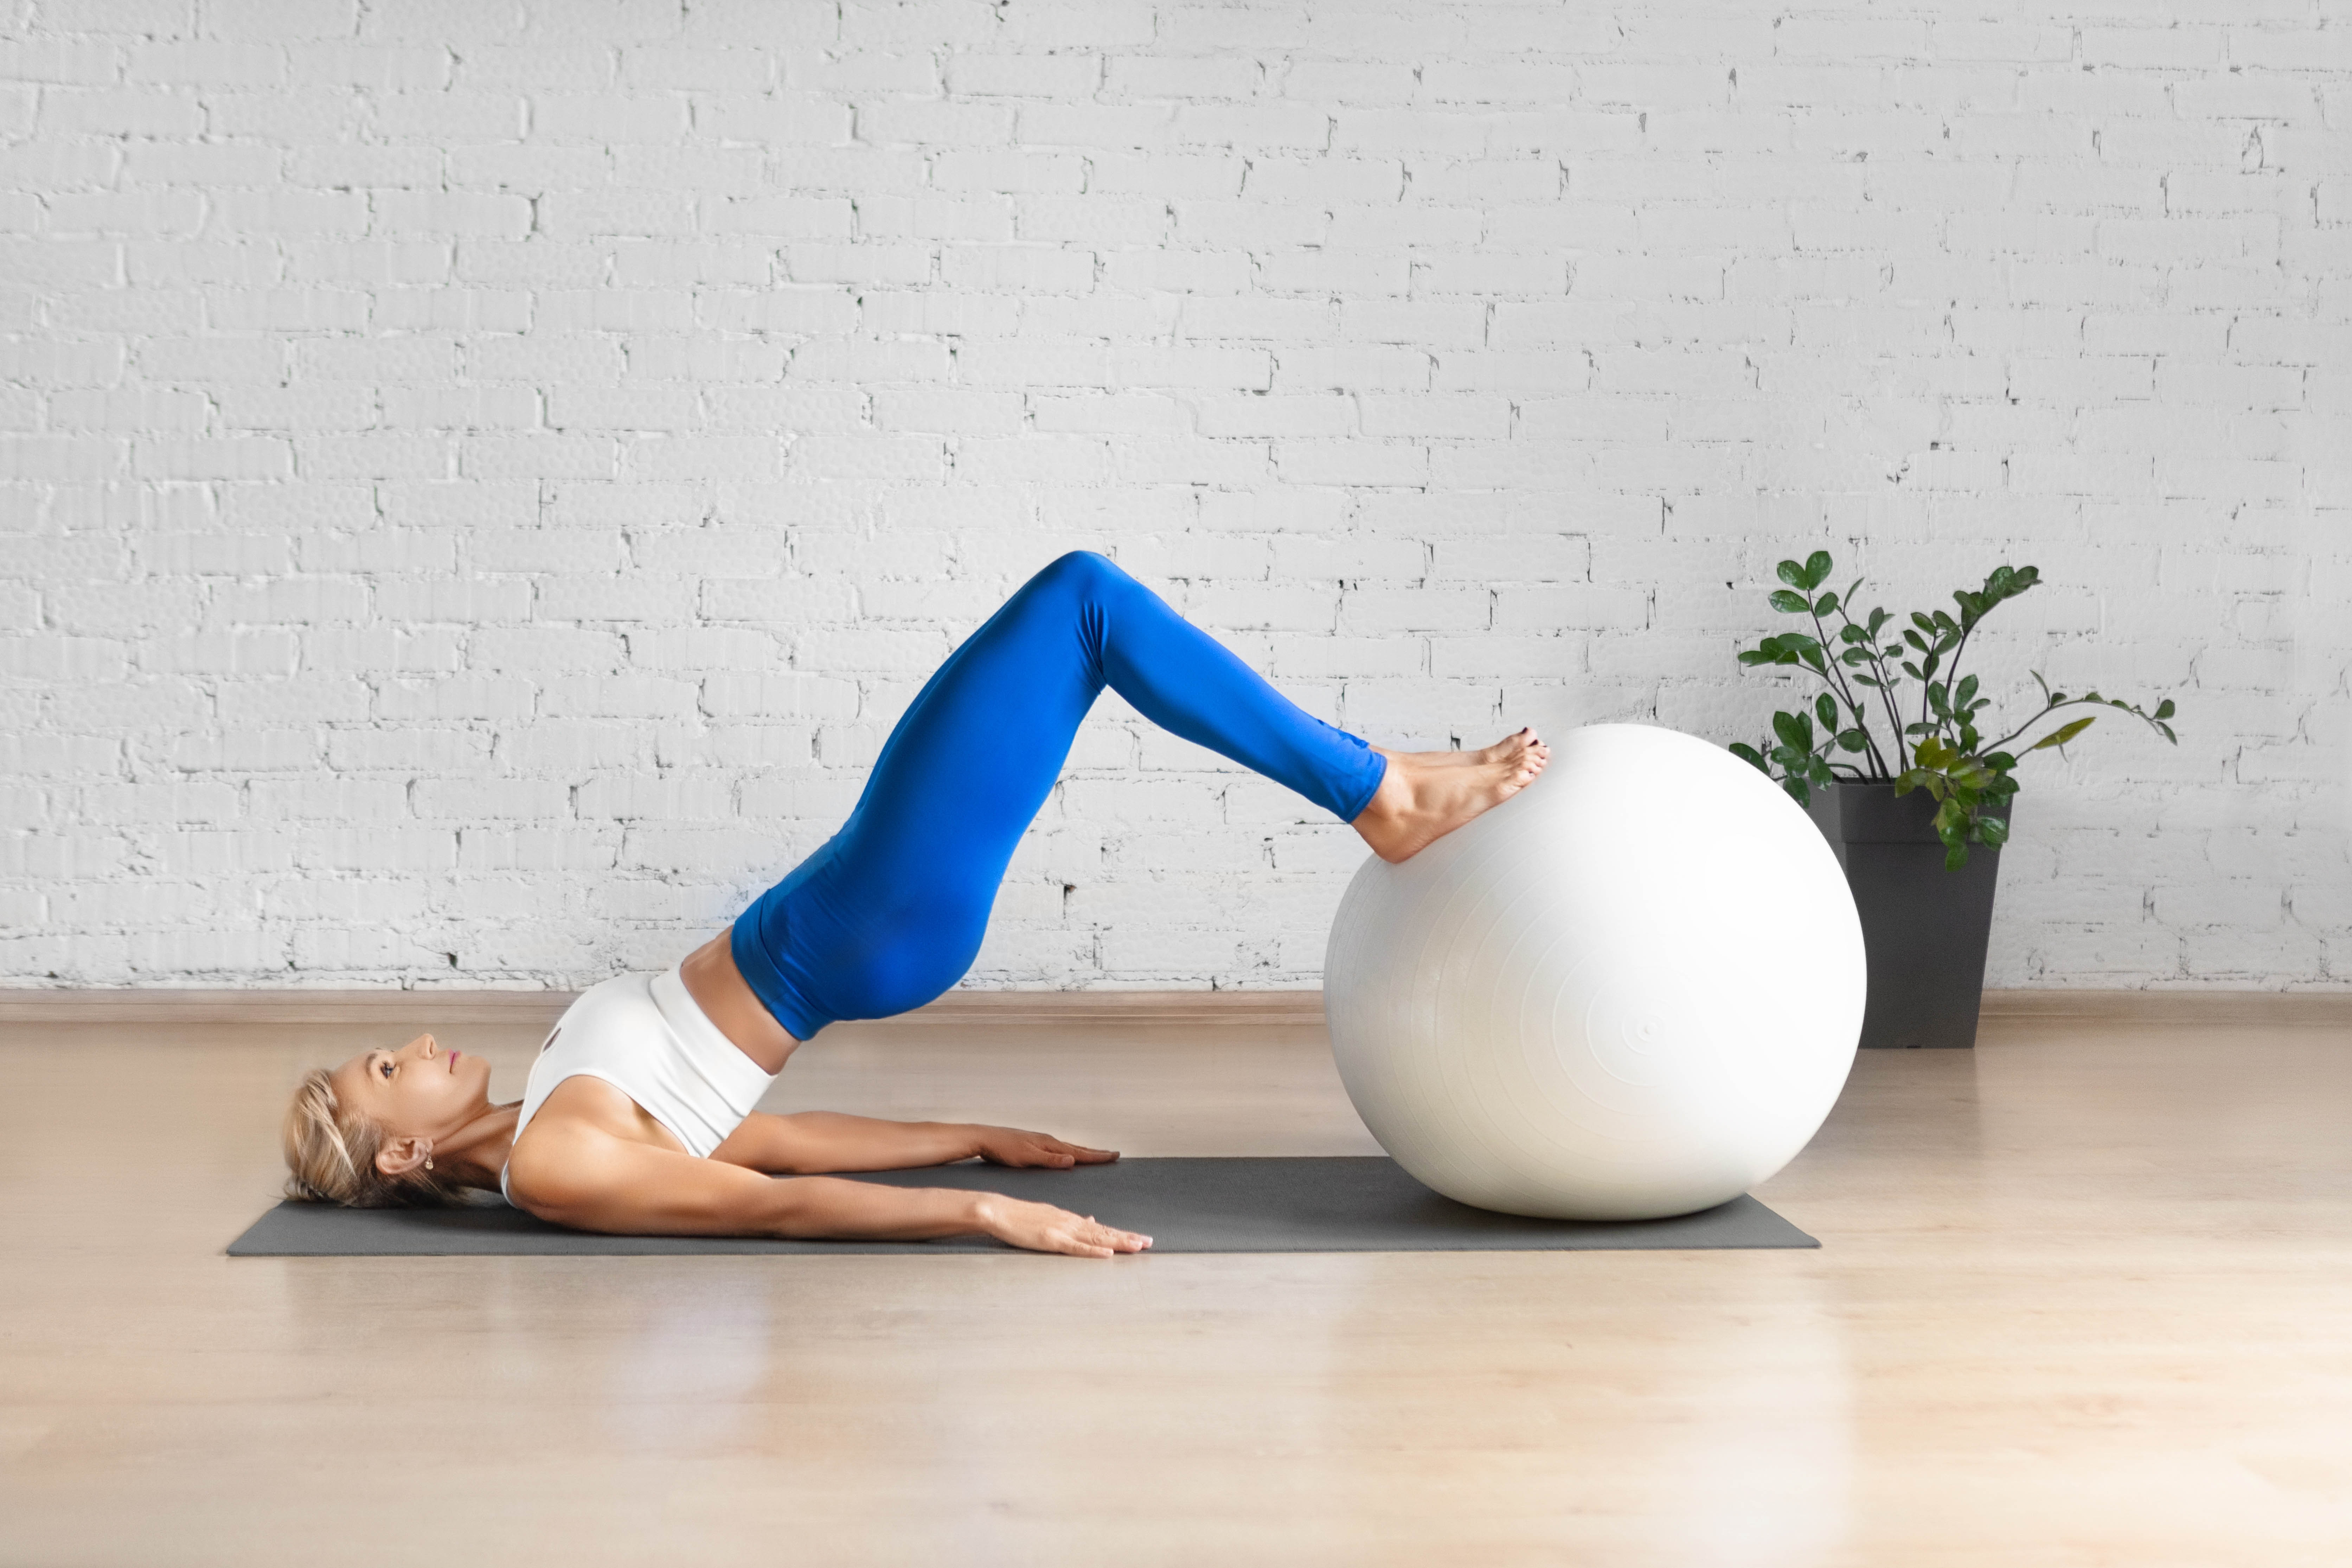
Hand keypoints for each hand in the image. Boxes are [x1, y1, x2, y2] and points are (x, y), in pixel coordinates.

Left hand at [969, 1125, 1118, 1168]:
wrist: (984, 1138)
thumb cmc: (1003, 1149)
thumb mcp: (1026, 1157)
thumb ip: (1050, 1160)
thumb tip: (1072, 1159)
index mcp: (1049, 1144)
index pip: (1079, 1152)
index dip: (1097, 1156)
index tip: (1114, 1155)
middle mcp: (1048, 1141)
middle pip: (1078, 1148)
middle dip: (1096, 1153)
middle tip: (1113, 1154)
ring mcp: (1041, 1142)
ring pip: (1068, 1148)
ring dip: (1084, 1152)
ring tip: (1095, 1155)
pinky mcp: (1034, 1144)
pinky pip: (1058, 1149)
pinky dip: (1069, 1152)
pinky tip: (1067, 1155)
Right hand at [974, 1195, 1150, 1257]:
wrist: (1000, 1211)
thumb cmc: (1021, 1217)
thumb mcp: (1051, 1216)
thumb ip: (1073, 1221)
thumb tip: (1093, 1220)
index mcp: (1071, 1218)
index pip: (1101, 1228)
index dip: (1121, 1233)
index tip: (1140, 1237)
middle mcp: (1071, 1222)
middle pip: (1104, 1232)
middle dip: (1127, 1237)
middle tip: (1149, 1242)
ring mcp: (1062, 1230)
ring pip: (1095, 1238)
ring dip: (1118, 1242)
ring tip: (1137, 1246)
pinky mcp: (1051, 1239)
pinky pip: (1075, 1247)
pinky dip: (1092, 1251)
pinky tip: (1107, 1254)